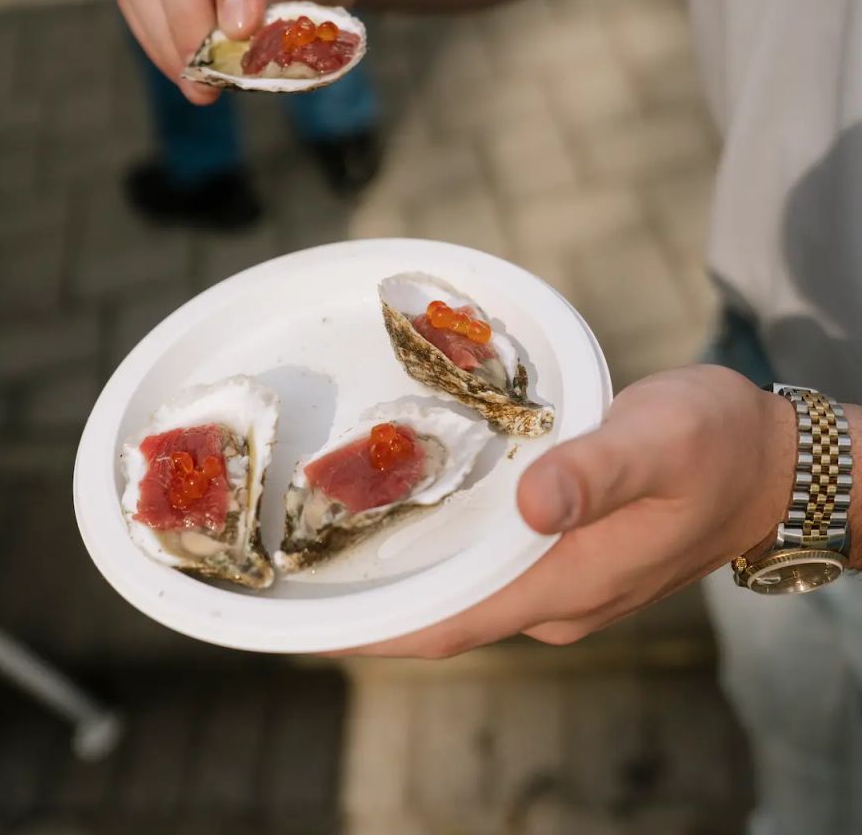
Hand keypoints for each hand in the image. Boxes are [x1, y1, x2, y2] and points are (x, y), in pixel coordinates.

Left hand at [346, 365, 795, 656]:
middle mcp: (560, 599)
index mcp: (570, 581)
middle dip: (376, 605)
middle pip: (446, 616)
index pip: (451, 624)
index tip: (310, 624)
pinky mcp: (570, 561)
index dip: (377, 631)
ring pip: (467, 594)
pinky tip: (418, 521)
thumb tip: (535, 505)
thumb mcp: (660, 440)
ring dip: (408, 580)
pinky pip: (491, 571)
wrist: (768, 464)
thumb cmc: (716, 445)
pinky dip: (447, 557)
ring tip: (341, 546)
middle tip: (304, 571)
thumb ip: (596, 472)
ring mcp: (566, 585)